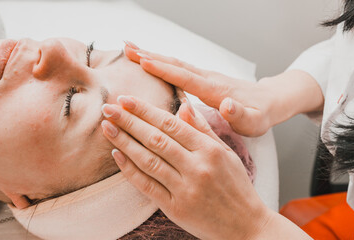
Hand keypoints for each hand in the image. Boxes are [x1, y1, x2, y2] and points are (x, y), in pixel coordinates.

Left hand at [100, 95, 271, 239]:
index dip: (145, 110)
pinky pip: (147, 185)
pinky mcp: (175, 208)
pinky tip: (117, 155)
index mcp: (210, 150)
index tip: (126, 98)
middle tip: (108, 108)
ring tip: (107, 127)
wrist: (246, 226)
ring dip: (124, 141)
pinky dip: (130, 170)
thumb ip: (203, 130)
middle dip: (129, 121)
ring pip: (148, 160)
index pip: (171, 124)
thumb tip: (184, 106)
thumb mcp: (227, 154)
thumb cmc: (237, 187)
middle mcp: (197, 168)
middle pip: (156, 139)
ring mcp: (185, 189)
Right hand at [123, 41, 273, 136]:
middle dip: (150, 56)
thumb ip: (239, 114)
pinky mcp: (204, 78)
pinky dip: (162, 62)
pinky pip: (179, 68)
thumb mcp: (255, 121)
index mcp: (215, 91)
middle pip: (175, 64)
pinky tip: (150, 61)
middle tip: (126, 49)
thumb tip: (226, 105)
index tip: (143, 61)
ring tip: (130, 49)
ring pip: (175, 63)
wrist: (271, 100)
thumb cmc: (261, 115)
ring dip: (153, 55)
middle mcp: (208, 79)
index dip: (164, 70)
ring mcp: (206, 76)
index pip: (186, 78)